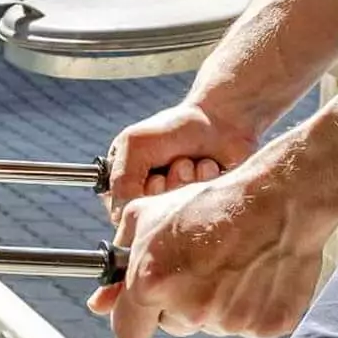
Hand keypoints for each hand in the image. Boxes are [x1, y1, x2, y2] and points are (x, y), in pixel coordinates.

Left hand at [88, 138, 332, 337]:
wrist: (277, 200)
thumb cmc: (209, 202)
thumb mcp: (145, 215)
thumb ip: (119, 261)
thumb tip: (99, 302)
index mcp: (153, 282)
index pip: (128, 332)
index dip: (134, 318)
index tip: (142, 307)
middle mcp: (190, 309)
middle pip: (172, 326)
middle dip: (176, 303)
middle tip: (195, 267)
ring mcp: (231, 320)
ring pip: (211, 324)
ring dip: (215, 303)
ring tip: (229, 262)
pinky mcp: (267, 325)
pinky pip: (248, 326)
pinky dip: (249, 306)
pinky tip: (253, 273)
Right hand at [102, 100, 260, 209]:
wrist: (219, 119)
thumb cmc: (174, 127)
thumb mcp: (136, 146)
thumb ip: (121, 181)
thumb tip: (118, 217)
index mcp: (125, 178)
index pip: (122, 210)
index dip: (140, 199)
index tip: (154, 177)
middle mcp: (149, 192)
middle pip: (152, 213)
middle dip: (168, 187)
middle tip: (178, 161)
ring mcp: (176, 198)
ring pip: (177, 211)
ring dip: (187, 182)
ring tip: (192, 161)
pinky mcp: (200, 202)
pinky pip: (202, 208)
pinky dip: (205, 184)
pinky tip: (208, 166)